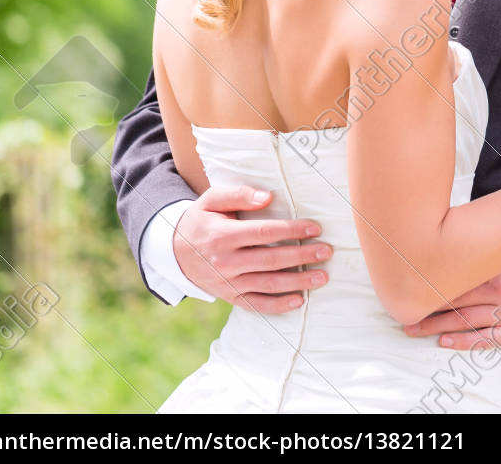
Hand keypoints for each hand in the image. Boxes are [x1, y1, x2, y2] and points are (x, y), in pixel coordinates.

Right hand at [172, 185, 330, 311]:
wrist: (174, 252)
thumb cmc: (200, 220)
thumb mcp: (211, 200)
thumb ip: (238, 195)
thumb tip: (267, 197)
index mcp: (222, 236)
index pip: (263, 233)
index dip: (291, 230)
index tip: (314, 228)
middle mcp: (226, 262)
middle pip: (271, 260)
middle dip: (302, 256)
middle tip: (327, 251)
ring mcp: (228, 283)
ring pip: (268, 285)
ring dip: (298, 282)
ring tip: (322, 276)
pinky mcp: (230, 297)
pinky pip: (257, 305)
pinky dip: (278, 306)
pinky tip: (299, 300)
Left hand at [400, 258, 500, 349]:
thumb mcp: (499, 256)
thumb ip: (475, 250)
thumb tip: (439, 236)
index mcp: (494, 269)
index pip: (457, 274)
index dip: (431, 280)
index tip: (408, 282)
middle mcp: (499, 291)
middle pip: (456, 299)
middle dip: (427, 306)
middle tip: (401, 312)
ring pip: (465, 319)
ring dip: (436, 325)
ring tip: (412, 329)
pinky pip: (484, 339)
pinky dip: (463, 341)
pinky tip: (444, 342)